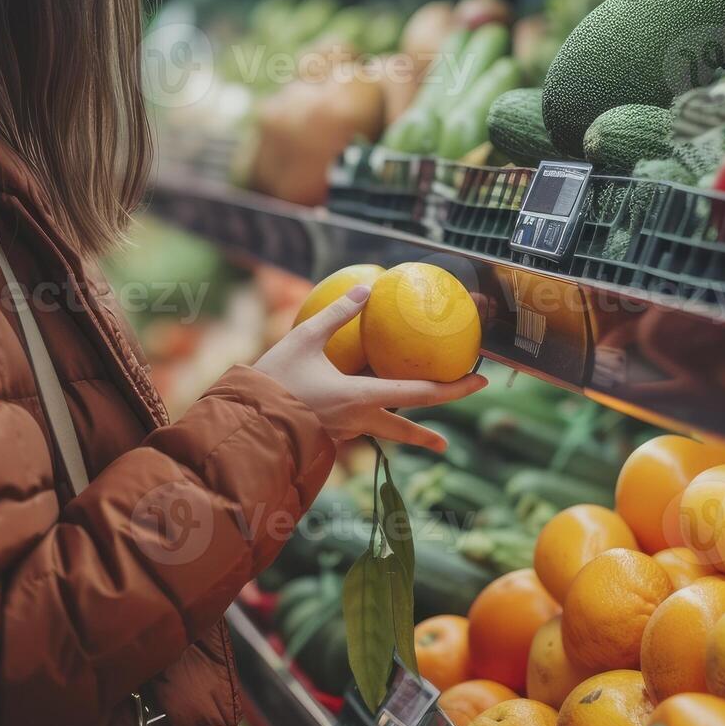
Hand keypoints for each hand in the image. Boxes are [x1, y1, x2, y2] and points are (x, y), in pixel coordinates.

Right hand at [252, 285, 486, 451]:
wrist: (244, 425)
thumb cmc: (273, 380)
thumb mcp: (304, 339)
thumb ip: (337, 314)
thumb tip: (365, 287)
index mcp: (362, 398)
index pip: (421, 394)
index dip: (454, 387)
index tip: (480, 380)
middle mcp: (359, 421)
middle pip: (408, 427)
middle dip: (433, 430)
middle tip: (454, 433)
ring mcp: (344, 433)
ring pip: (384, 431)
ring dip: (407, 430)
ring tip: (430, 438)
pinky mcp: (329, 436)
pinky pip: (361, 427)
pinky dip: (375, 421)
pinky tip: (372, 414)